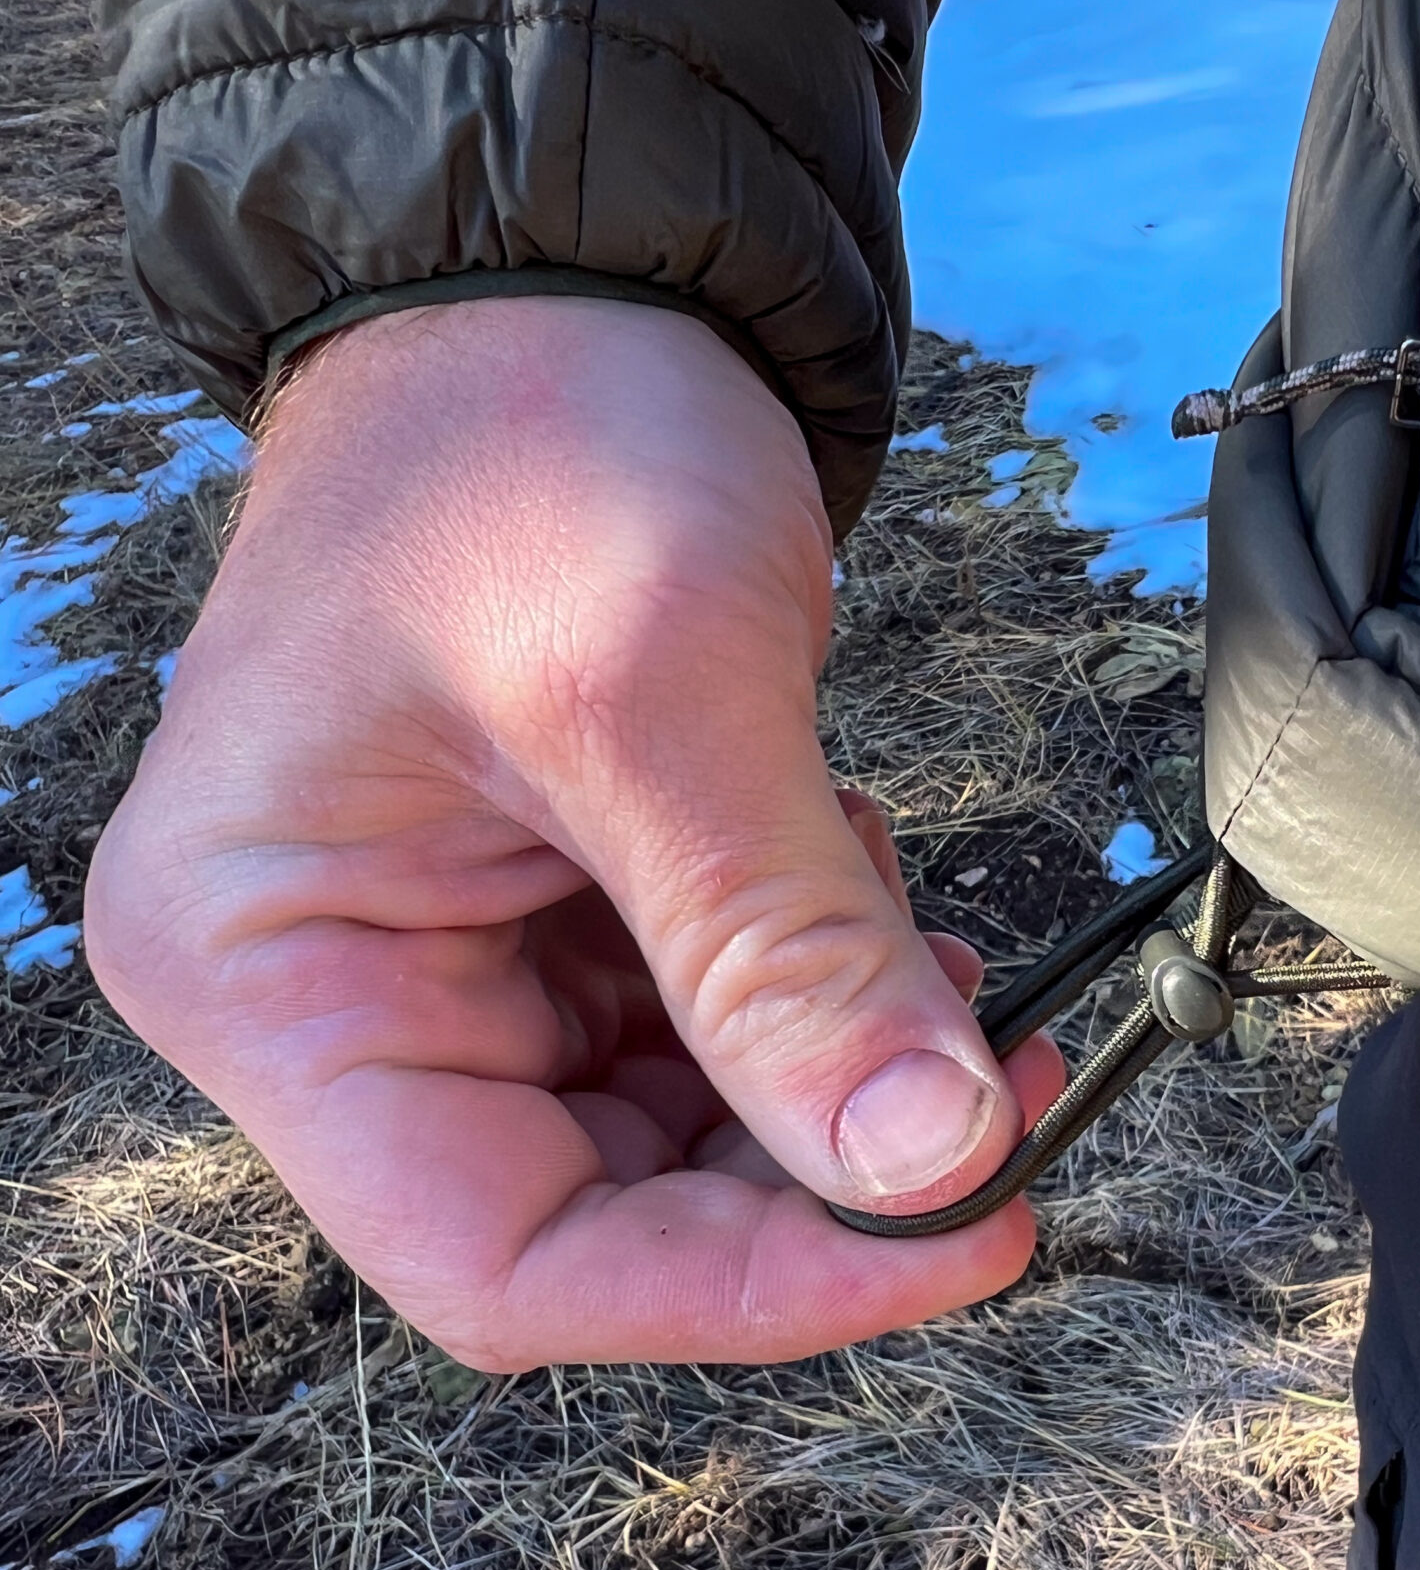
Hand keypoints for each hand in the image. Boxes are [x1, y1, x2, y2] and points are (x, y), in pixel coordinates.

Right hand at [85, 296, 1063, 1370]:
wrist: (566, 281)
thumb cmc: (530, 434)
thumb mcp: (660, 698)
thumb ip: (787, 955)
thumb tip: (928, 1166)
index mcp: (270, 970)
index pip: (502, 1258)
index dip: (744, 1289)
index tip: (955, 1237)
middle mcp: (338, 992)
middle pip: (601, 1212)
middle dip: (819, 1173)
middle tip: (999, 1108)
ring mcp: (455, 952)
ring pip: (679, 1132)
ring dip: (835, 1082)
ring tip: (936, 967)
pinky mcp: (562, 906)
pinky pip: (711, 1031)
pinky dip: (822, 999)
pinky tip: (876, 904)